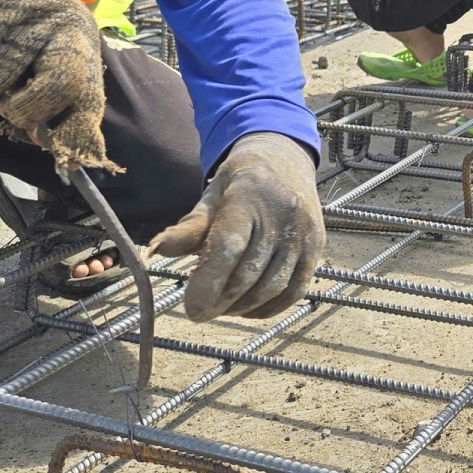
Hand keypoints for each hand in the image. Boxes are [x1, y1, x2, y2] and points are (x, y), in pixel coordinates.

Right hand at [0, 0, 108, 173]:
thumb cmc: (24, 34)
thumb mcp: (47, 64)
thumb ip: (44, 107)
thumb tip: (42, 144)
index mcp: (82, 48)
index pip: (88, 96)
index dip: (78, 133)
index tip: (62, 157)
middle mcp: (64, 26)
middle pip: (58, 83)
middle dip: (24, 110)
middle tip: (2, 110)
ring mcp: (27, 12)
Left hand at [150, 132, 324, 320]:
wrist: (284, 160)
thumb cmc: (240, 184)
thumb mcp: (210, 197)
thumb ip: (188, 228)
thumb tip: (156, 250)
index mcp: (248, 197)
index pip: (228, 248)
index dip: (208, 283)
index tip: (191, 308)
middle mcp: (282, 214)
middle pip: (249, 273)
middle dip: (220, 301)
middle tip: (200, 312)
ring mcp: (304, 232)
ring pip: (273, 286)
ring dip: (243, 307)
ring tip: (222, 308)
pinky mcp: (317, 246)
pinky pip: (296, 289)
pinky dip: (270, 308)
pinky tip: (249, 309)